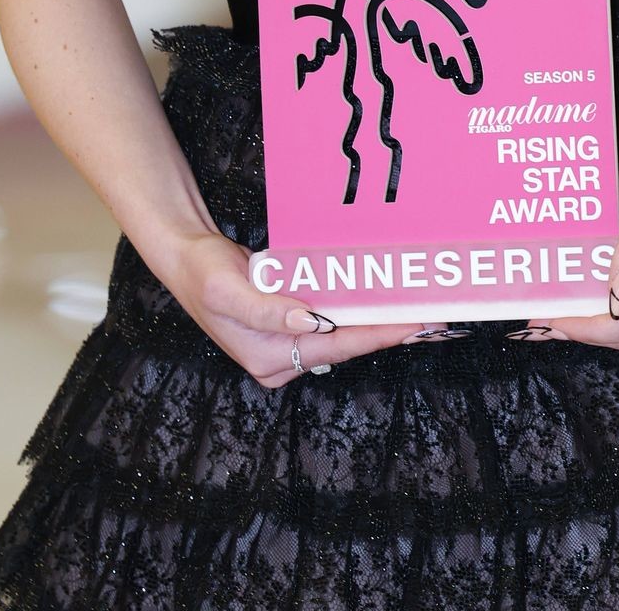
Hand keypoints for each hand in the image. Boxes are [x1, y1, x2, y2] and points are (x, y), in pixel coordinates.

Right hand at [160, 228, 443, 387]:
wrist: (186, 258)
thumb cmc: (203, 273)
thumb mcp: (227, 289)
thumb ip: (266, 309)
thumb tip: (309, 321)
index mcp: (267, 357)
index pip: (335, 345)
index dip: (377, 334)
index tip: (413, 324)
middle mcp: (280, 360)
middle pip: (345, 346)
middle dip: (387, 331)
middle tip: (433, 319)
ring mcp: (285, 347)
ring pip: (341, 337)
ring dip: (376, 323)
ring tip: (417, 311)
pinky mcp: (288, 330)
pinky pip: (330, 325)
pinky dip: (356, 314)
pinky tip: (380, 303)